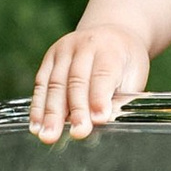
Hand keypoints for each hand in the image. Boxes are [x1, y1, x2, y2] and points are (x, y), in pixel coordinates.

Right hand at [29, 21, 150, 142]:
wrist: (112, 33)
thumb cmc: (126, 63)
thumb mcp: (134, 77)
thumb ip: (121, 98)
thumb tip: (106, 123)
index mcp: (110, 49)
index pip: (103, 75)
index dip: (99, 97)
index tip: (99, 120)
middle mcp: (85, 45)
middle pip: (77, 80)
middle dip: (76, 110)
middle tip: (77, 133)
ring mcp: (64, 50)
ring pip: (55, 83)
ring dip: (51, 112)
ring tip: (48, 136)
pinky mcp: (50, 57)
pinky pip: (41, 83)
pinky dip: (37, 106)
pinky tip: (36, 125)